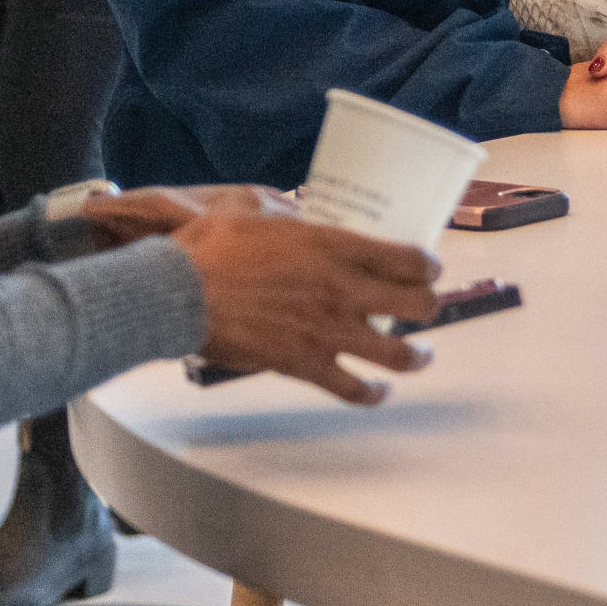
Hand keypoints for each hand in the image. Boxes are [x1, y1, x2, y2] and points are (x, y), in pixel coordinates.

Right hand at [85, 185, 439, 405]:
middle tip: (425, 304)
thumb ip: (286, 216)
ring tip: (422, 355)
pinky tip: (378, 392)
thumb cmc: (210, 247)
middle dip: (429, 305)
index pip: (409, 257)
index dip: (428, 264)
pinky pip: (353, 389)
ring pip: (398, 353)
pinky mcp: (306, 365)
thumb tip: (296, 217)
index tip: (428, 266)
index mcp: (335, 247)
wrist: (177, 294)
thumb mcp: (253, 211)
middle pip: (418, 304)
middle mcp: (344, 290)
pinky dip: (371, 394)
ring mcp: (330, 332)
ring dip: (417, 356)